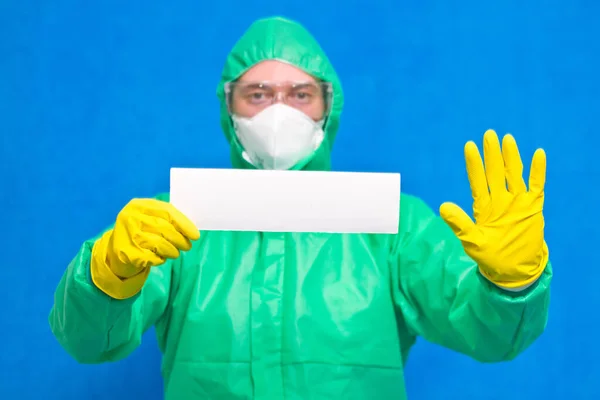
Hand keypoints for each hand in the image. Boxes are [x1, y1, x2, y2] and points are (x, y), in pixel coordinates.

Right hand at [106, 198, 199, 277]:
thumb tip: (191, 229)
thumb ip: (168, 219)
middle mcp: (130, 217)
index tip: (195, 234)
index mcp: (139, 205)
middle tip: (187, 246)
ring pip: (159, 244)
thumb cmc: (141, 231)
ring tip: (175, 253)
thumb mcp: (151, 219)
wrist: (117, 250)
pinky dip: (160, 259)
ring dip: (172, 251)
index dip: (184, 224)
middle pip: (164, 228)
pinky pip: (152, 257)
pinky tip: (160, 258)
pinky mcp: (126, 252)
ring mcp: (126, 235)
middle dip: (180, 239)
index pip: (167, 212)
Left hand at [439, 130, 547, 288]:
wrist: (513, 269)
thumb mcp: (472, 241)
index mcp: (483, 207)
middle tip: (488, 134)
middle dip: (492, 154)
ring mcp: (517, 202)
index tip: (469, 146)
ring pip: (514, 174)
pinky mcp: (533, 207)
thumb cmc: (490, 256)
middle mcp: (500, 200)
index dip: (474, 164)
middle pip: (495, 172)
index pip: (477, 180)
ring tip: (507, 139)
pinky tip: (538, 153)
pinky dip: (538, 170)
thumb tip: (442, 206)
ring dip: (511, 157)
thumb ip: (459, 224)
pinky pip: (537, 185)